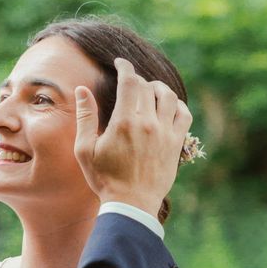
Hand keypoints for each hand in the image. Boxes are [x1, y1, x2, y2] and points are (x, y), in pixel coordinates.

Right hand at [74, 58, 191, 218]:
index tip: (120, 63)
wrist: (131, 204)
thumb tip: (82, 90)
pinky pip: (183, 113)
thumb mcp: (85, 149)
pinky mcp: (176, 143)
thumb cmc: (104, 177)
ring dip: (157, 88)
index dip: (125, 67)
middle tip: (128, 83)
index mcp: (125, 122)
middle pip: (148, 86)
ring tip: (147, 90)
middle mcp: (148, 123)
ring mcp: (165, 133)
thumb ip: (85, 117)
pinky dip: (176, 104)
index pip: (130, 82)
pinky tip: (165, 107)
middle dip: (136, 79)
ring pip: (168, 96)